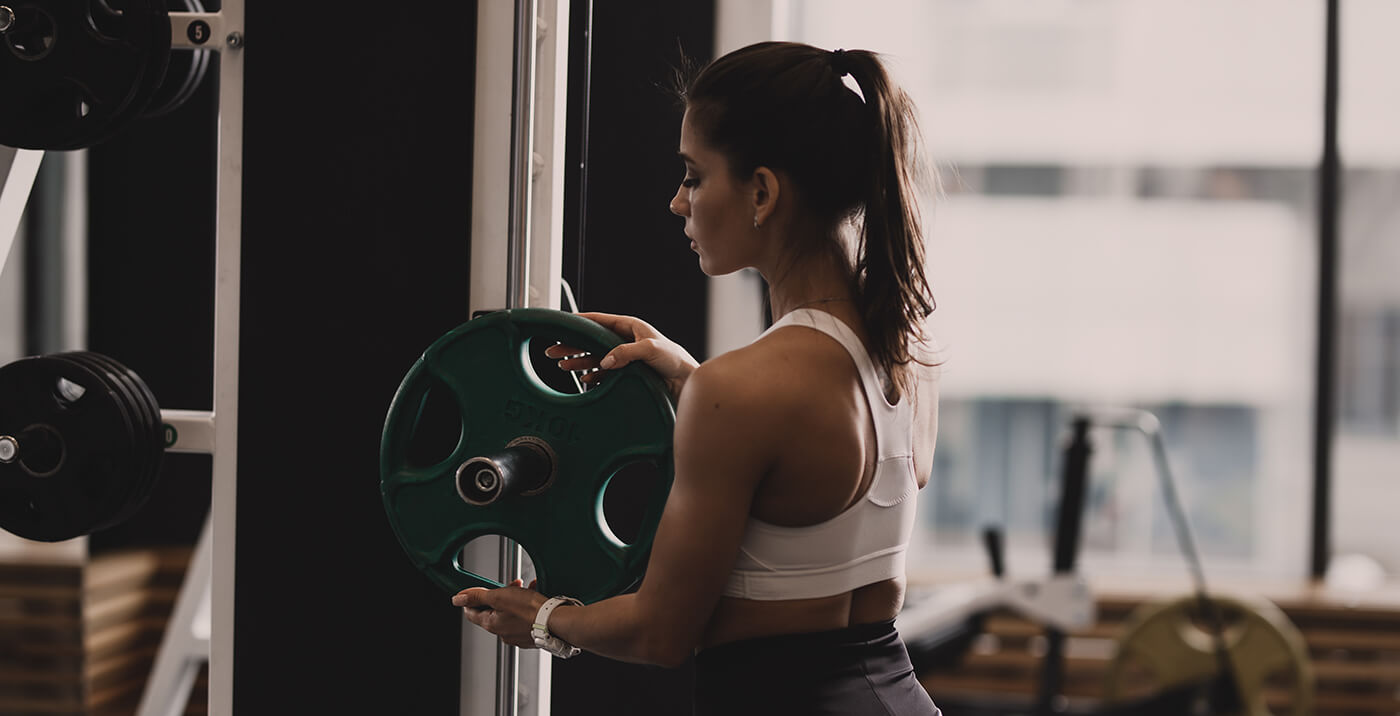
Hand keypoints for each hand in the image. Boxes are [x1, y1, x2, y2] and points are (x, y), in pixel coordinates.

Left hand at [453, 579, 546, 648]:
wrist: (554, 621)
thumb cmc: (529, 610)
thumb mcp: (499, 596)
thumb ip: (477, 596)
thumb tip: (457, 599)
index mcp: (490, 624)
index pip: (471, 613)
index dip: (472, 599)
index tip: (477, 590)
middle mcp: (501, 633)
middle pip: (493, 611)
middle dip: (500, 595)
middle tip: (510, 586)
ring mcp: (516, 635)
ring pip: (510, 613)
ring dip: (515, 599)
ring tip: (526, 589)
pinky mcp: (530, 635)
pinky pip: (524, 619)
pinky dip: (527, 607)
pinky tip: (535, 597)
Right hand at [546, 312, 698, 400]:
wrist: (685, 380)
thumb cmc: (674, 359)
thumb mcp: (651, 350)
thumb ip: (626, 352)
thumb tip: (604, 360)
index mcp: (630, 327)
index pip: (599, 320)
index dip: (579, 321)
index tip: (562, 323)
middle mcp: (624, 340)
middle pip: (591, 340)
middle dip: (571, 344)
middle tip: (552, 350)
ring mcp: (624, 357)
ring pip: (594, 357)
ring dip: (578, 361)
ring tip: (561, 365)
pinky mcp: (626, 372)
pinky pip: (604, 373)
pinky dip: (592, 376)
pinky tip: (583, 380)